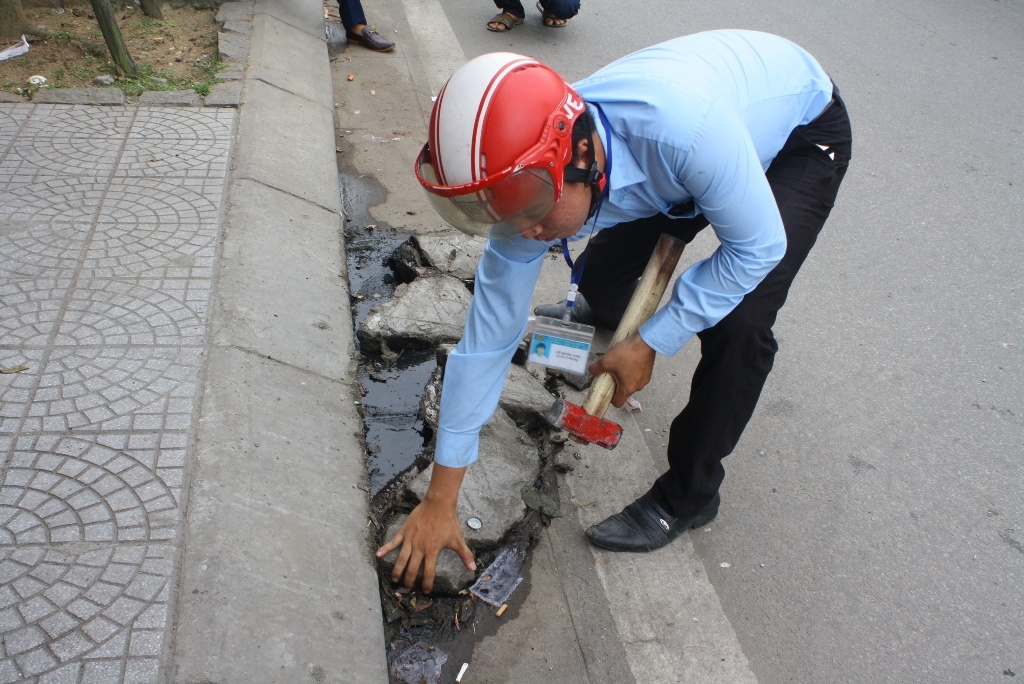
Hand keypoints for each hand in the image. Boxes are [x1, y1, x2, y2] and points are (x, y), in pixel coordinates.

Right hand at [375, 465, 475, 592]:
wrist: (439, 504)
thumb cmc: (448, 522)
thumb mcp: (458, 539)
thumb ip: (465, 555)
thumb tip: (473, 568)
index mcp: (432, 551)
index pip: (429, 572)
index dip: (427, 583)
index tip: (426, 591)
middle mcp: (420, 548)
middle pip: (412, 568)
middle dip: (409, 580)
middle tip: (407, 588)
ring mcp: (411, 540)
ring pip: (402, 559)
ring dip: (397, 570)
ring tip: (394, 579)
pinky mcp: (405, 531)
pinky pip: (393, 542)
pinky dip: (386, 548)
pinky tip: (378, 555)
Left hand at [588, 333, 656, 406]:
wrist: (645, 342)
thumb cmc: (626, 354)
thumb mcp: (606, 361)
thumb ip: (595, 368)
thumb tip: (592, 371)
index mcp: (627, 389)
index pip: (618, 403)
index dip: (610, 398)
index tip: (606, 389)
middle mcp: (638, 387)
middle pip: (624, 391)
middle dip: (617, 384)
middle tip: (611, 373)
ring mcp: (645, 379)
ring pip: (631, 382)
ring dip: (625, 377)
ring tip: (621, 364)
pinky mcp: (649, 371)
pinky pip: (638, 375)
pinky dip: (633, 371)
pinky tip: (629, 360)